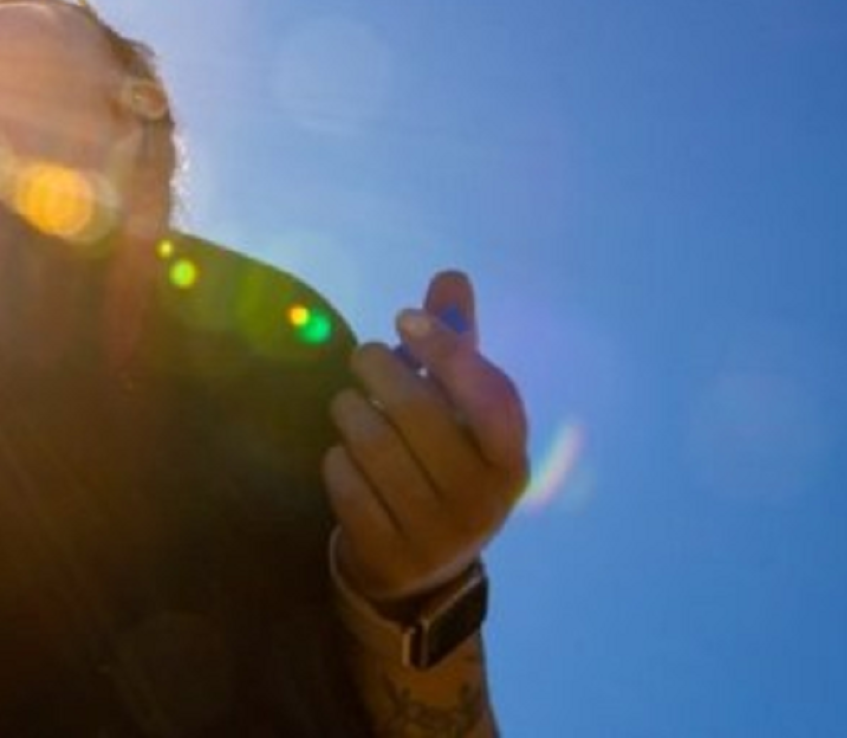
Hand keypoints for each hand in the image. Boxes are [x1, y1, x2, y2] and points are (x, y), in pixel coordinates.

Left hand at [322, 270, 529, 605]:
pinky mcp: (387, 553)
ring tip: (350, 405)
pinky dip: (337, 459)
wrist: (418, 569)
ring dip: (350, 412)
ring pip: (374, 444)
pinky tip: (345, 457)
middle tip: (365, 357)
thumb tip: (450, 276)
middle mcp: (482, 500)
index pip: (489, 396)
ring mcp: (436, 534)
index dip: (447, 350)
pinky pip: (345, 482)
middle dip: (380, 370)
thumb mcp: (459, 414)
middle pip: (418, 412)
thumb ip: (457, 347)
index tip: (404, 317)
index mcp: (510, 460)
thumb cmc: (440, 466)